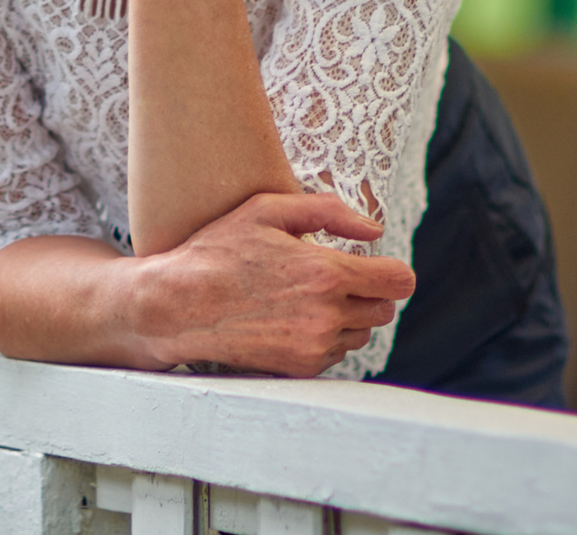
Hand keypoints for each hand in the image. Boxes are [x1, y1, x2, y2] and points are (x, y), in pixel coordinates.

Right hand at [129, 192, 415, 377]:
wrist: (177, 306)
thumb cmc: (218, 250)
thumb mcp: (266, 210)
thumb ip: (328, 212)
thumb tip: (375, 231)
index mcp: (325, 273)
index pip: (399, 281)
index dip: (390, 270)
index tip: (372, 266)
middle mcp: (326, 315)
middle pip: (385, 309)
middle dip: (368, 292)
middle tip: (334, 278)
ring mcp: (313, 346)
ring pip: (362, 334)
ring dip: (348, 317)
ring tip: (308, 298)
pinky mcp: (300, 367)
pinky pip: (336, 353)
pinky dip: (325, 337)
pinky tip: (293, 318)